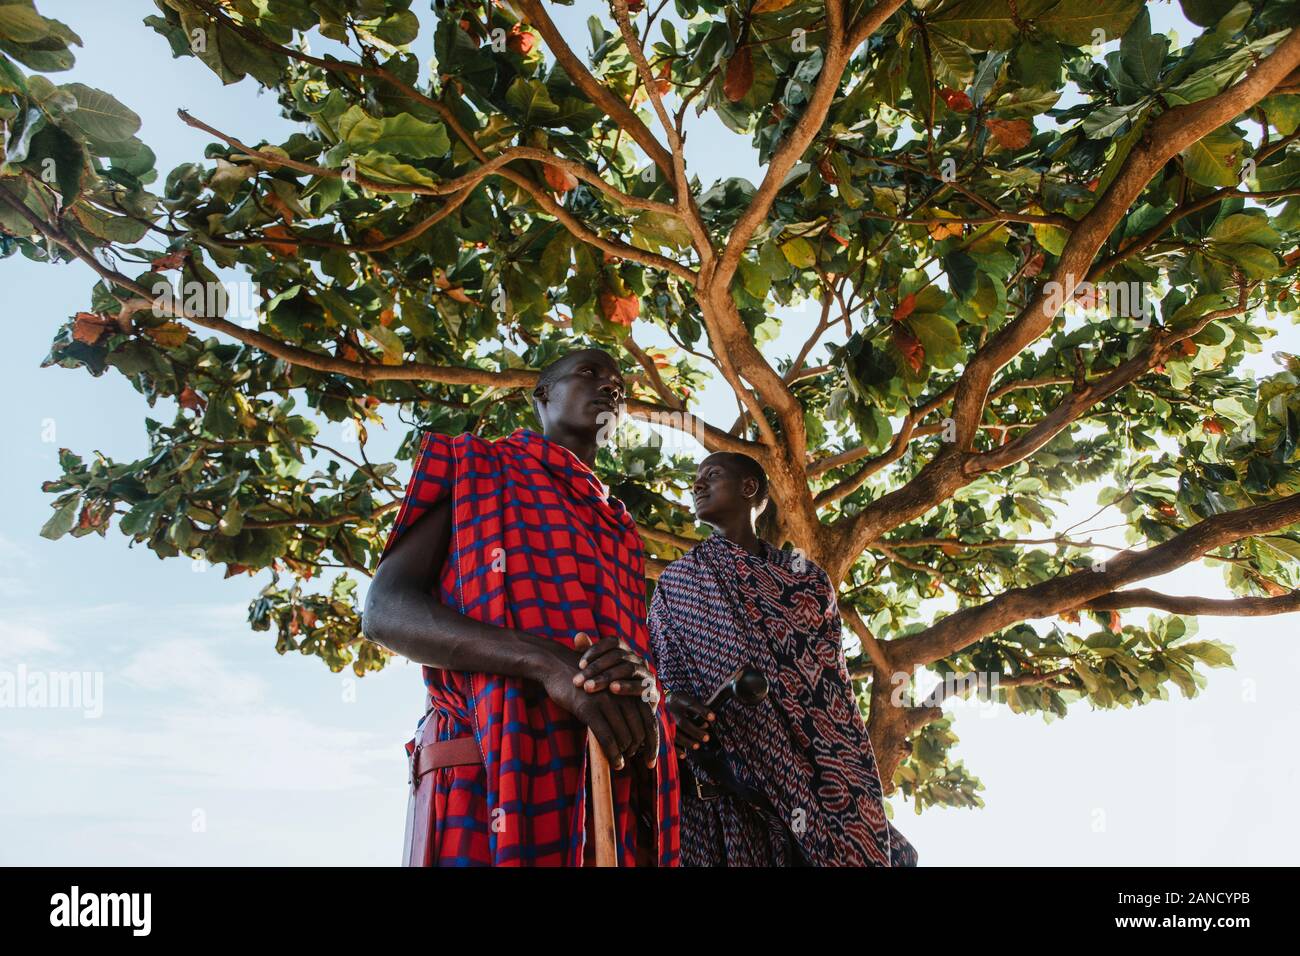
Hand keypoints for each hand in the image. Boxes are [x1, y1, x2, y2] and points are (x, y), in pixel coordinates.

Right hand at [536, 636, 658, 770]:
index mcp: (630, 690)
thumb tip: (634, 736)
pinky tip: (615, 763)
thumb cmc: (584, 684)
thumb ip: (623, 706)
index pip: (650, 721)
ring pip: (625, 737)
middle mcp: (623, 695)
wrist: (557, 666)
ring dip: (624, 754)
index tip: (651, 762)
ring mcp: (607, 702)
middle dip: (638, 750)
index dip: (653, 743)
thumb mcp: (608, 691)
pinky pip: (608, 738)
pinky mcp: (590, 709)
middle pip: (641, 732)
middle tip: (630, 758)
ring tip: (620, 761)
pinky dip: (613, 754)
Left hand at [571, 632, 654, 697]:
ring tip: (590, 687)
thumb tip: (579, 636)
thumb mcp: (594, 675)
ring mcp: (647, 675)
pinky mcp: (653, 692)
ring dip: (607, 677)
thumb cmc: (604, 693)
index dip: (596, 650)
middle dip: (596, 668)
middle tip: (578, 681)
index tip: (579, 664)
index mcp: (625, 652)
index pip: (612, 642)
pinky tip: (612, 690)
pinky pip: (642, 685)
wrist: (623, 720)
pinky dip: (627, 686)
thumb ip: (587, 655)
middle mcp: (638, 660)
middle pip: (618, 656)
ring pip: (628, 669)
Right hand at [665, 690, 713, 760]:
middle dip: (695, 731)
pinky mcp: (659, 730)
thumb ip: (696, 711)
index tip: (713, 717)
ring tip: (697, 745)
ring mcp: (662, 720)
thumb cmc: (677, 703)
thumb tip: (706, 725)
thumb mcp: (685, 700)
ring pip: (675, 734)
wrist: (655, 701)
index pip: (691, 704)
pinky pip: (667, 742)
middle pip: (683, 723)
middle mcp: (669, 710)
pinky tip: (684, 755)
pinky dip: (675, 750)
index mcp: (677, 699)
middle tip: (707, 737)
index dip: (702, 711)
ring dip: (687, 742)